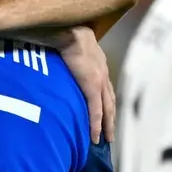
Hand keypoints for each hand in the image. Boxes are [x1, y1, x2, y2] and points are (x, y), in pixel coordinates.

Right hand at [58, 27, 114, 143]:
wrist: (70, 31)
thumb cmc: (67, 33)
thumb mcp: (73, 46)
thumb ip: (71, 56)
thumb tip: (60, 61)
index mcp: (98, 65)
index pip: (105, 88)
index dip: (106, 102)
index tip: (105, 115)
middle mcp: (103, 74)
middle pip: (110, 101)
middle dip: (111, 119)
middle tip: (110, 135)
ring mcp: (99, 81)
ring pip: (107, 109)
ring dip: (107, 125)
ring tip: (105, 139)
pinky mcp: (92, 87)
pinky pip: (96, 110)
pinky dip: (96, 124)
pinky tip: (96, 136)